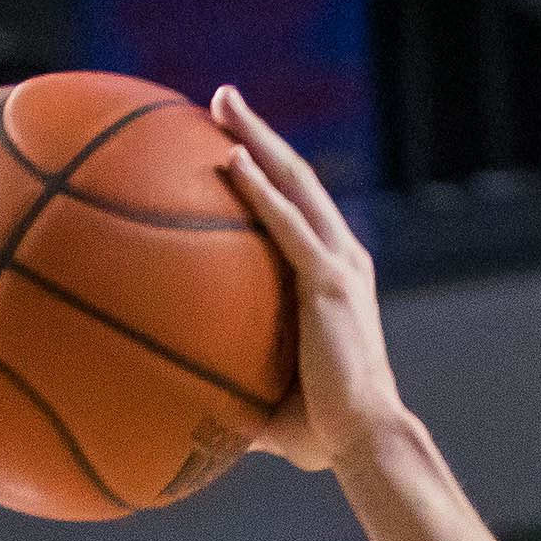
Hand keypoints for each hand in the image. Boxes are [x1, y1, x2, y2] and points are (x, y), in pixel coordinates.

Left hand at [211, 85, 408, 473]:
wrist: (362, 440)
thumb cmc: (317, 431)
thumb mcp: (264, 397)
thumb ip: (229, 384)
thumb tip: (178, 404)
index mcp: (332, 276)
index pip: (297, 209)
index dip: (266, 171)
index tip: (229, 143)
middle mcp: (341, 257)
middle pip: (296, 177)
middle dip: (257, 133)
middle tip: (219, 99)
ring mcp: (339, 264)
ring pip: (296, 182)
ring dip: (257, 138)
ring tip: (220, 102)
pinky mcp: (330, 281)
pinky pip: (288, 225)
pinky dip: (260, 190)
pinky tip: (230, 161)